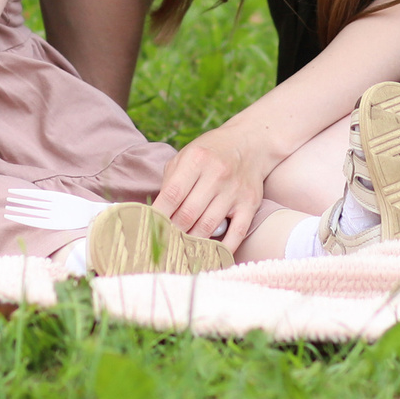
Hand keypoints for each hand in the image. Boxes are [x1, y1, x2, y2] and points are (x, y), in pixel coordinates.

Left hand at [153, 120, 277, 241]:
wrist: (250, 143)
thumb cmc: (210, 152)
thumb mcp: (186, 155)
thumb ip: (171, 181)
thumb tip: (156, 213)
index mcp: (196, 160)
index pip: (172, 195)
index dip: (158, 216)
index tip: (149, 229)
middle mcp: (216, 174)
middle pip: (188, 215)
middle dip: (172, 232)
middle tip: (163, 242)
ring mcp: (234, 191)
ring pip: (208, 227)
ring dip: (191, 242)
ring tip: (180, 249)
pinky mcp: (250, 204)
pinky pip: (236, 233)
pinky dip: (222, 248)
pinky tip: (210, 255)